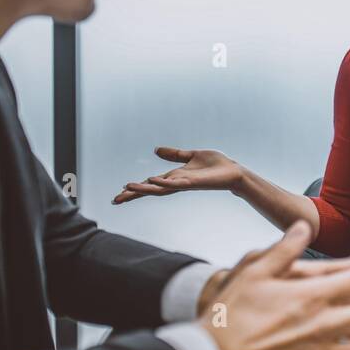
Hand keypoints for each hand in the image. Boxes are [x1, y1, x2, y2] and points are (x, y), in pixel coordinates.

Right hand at [112, 146, 241, 204]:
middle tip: (116, 200)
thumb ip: (174, 154)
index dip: (137, 188)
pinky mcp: (194, 183)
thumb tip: (156, 150)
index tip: (120, 192)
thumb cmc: (216, 165)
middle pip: (151, 190)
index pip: (151, 183)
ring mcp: (184, 184)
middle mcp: (177, 182)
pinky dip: (164, 182)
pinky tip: (153, 180)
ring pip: (160, 189)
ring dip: (144, 189)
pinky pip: (176, 183)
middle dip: (134, 194)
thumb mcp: (191, 155)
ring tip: (127, 188)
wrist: (234, 172)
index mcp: (175, 176)